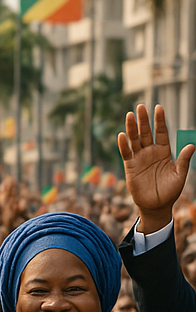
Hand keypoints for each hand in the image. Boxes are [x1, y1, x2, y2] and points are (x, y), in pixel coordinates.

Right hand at [119, 104, 193, 231]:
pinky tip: (122, 135)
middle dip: (143, 120)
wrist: (157, 205)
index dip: (160, 121)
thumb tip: (192, 145)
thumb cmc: (170, 190)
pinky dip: (123, 145)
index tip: (158, 108)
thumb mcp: (180, 174)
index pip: (161, 132)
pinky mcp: (130, 166)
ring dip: (132, 128)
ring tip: (130, 115)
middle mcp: (150, 152)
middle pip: (146, 132)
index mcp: (164, 151)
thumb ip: (183, 159)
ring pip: (134, 140)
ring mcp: (139, 158)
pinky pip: (126, 153)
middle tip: (141, 106)